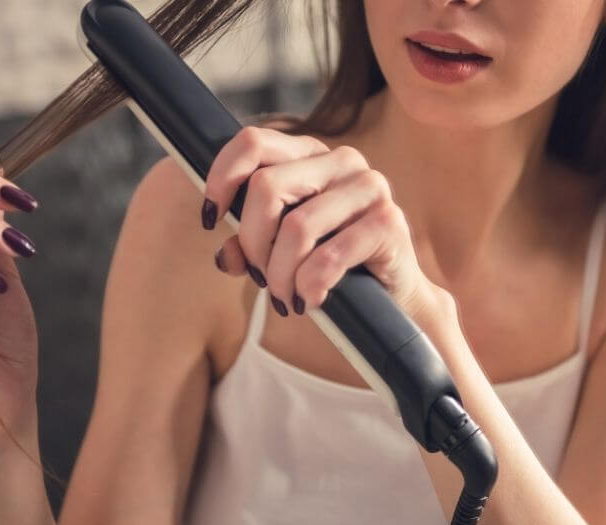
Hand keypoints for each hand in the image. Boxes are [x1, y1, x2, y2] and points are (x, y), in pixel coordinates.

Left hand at [200, 126, 447, 323]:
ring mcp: (369, 187)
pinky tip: (312, 300)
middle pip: (266, 188)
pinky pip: (328, 257)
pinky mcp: (388, 222)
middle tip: (260, 277)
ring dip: (281, 274)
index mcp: (311, 155)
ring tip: (286, 298)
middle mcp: (342, 161)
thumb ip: (249, 247)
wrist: (394, 298)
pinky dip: (310, 286)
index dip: (222, 179)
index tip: (211, 219)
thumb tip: (225, 256)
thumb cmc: (334, 268)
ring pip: (296, 227)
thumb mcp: (282, 252)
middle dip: (253, 243)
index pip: (253, 143)